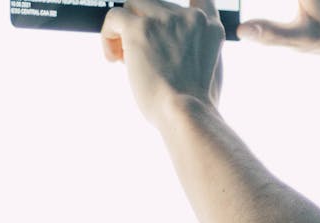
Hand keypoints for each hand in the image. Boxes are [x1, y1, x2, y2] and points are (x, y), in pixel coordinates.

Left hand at [101, 0, 225, 126]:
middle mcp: (190, 18)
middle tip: (142, 56)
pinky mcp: (139, 28)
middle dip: (146, 26)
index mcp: (210, 27)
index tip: (163, 26)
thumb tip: (177, 49)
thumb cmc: (196, 105)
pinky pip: (114, 17)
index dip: (175, 10)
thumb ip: (198, 50)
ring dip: (126, 29)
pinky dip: (108, 36)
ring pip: (133, 5)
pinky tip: (114, 59)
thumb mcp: (212, 70)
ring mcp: (165, 20)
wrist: (187, 114)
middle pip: (157, 4)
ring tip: (126, 58)